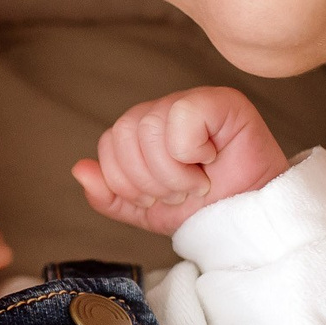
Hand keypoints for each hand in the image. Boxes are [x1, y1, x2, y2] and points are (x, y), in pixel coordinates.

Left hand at [72, 86, 289, 235]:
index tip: (159, 197)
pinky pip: (182, 115)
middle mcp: (164, 110)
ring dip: (173, 172)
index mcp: (144, 131)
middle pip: (124, 133)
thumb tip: (79, 169)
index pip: (109, 143)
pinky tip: (210, 158)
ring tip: (197, 182)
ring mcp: (192, 102)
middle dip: (149, 180)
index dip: (126, 180)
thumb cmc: (204, 210)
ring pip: (149, 127)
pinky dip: (191, 149)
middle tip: (180, 192)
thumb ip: (110, 195)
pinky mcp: (220, 101)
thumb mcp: (146, 212)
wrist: (245, 223)